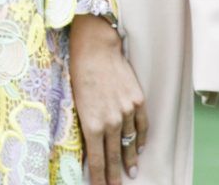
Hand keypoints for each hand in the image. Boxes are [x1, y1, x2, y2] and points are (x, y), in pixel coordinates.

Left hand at [69, 13, 147, 183]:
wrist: (96, 48)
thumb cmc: (80, 73)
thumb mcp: (76, 103)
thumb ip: (85, 127)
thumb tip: (91, 148)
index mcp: (92, 124)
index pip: (97, 162)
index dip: (100, 179)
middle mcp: (111, 121)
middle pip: (115, 157)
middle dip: (115, 176)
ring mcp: (126, 111)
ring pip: (129, 143)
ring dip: (130, 159)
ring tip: (130, 171)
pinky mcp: (137, 100)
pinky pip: (142, 126)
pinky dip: (141, 138)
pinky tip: (139, 147)